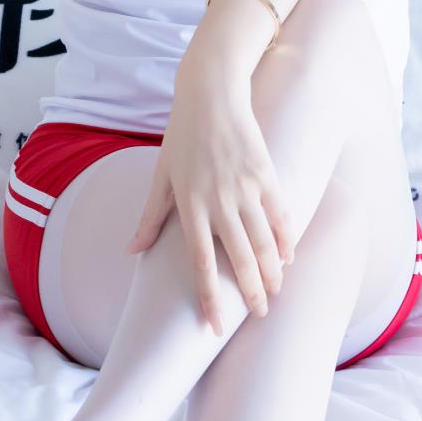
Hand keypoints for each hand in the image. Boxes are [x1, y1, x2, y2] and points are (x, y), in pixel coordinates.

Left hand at [124, 66, 295, 336]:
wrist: (211, 93)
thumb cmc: (181, 134)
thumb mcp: (160, 175)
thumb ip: (150, 217)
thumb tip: (132, 252)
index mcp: (189, 205)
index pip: (200, 262)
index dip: (209, 297)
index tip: (215, 327)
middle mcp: (218, 201)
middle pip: (239, 258)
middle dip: (250, 292)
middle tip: (260, 316)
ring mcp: (245, 188)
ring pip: (263, 241)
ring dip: (271, 272)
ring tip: (276, 292)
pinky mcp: (265, 174)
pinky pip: (281, 214)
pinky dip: (286, 238)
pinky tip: (288, 257)